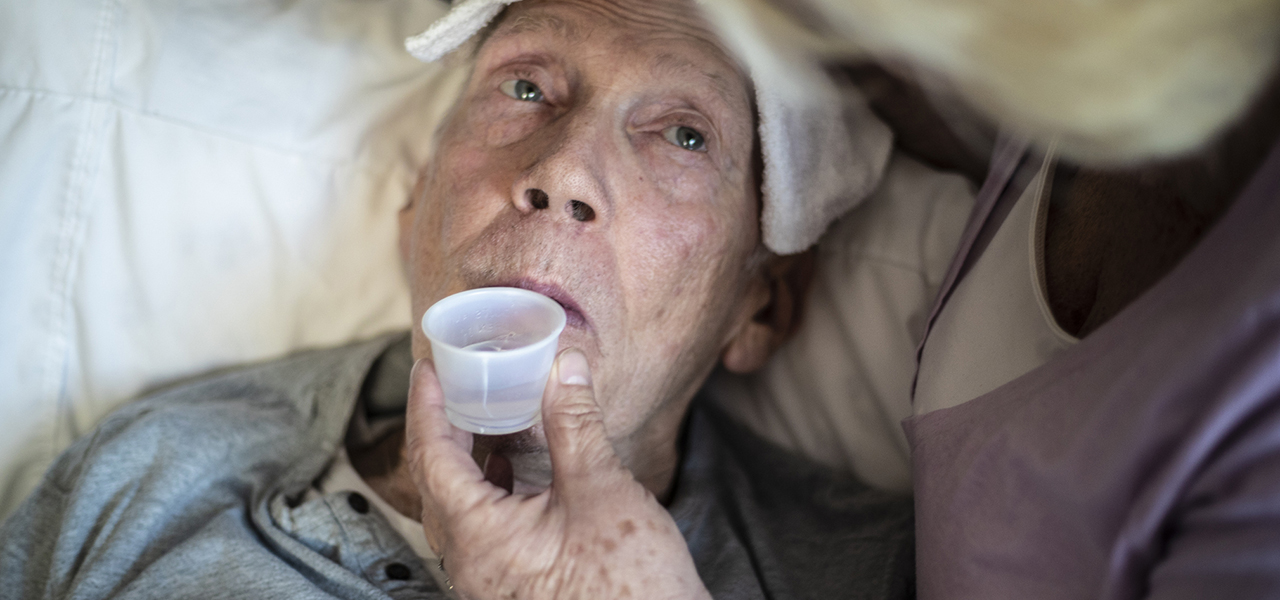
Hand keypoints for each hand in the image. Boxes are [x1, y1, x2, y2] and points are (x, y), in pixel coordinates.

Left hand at [405, 349, 711, 599]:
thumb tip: (563, 367)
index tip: (429, 367)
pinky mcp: (512, 586)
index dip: (427, 407)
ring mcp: (489, 581)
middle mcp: (471, 564)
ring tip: (484, 413)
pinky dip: (487, 487)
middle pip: (437, 482)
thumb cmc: (632, 581)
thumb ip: (574, 424)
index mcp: (478, 537)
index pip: (432, 458)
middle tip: (454, 381)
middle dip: (443, 428)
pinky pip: (481, 527)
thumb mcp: (601, 489)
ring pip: (458, 507)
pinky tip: (512, 468)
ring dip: (466, 458)